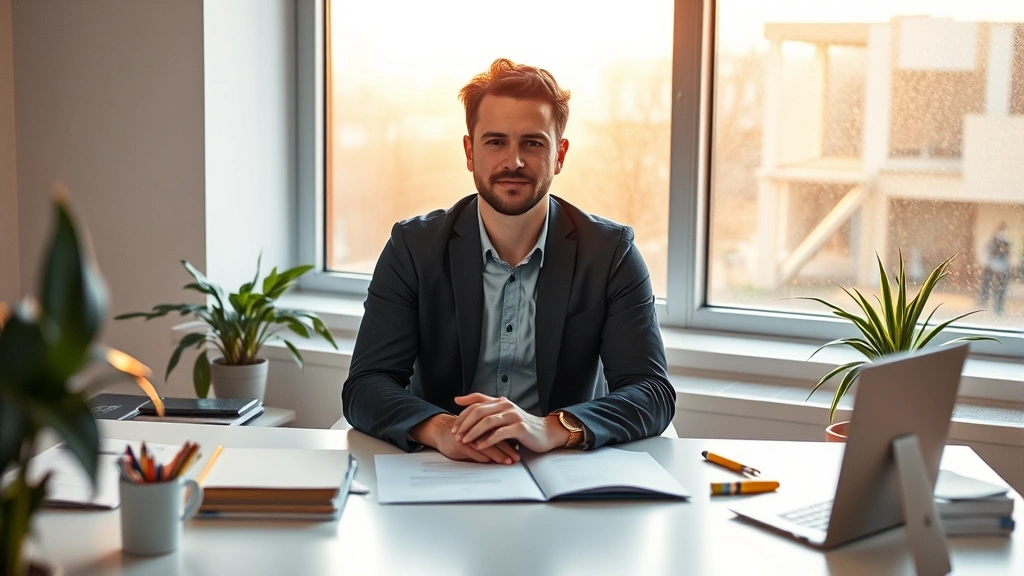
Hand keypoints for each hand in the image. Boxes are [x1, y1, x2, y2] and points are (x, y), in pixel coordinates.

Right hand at [409, 413, 519, 464]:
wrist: (442, 431)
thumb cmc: (463, 435)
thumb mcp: (477, 437)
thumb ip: (491, 441)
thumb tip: (510, 449)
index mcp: (484, 426)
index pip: (500, 435)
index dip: (511, 444)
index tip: (519, 452)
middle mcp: (477, 429)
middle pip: (495, 440)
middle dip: (507, 450)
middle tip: (516, 458)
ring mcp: (468, 436)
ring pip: (484, 445)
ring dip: (496, 454)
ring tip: (506, 461)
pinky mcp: (458, 443)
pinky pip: (470, 449)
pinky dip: (479, 455)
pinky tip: (487, 461)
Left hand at [452, 393, 568, 453]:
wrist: (546, 433)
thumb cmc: (522, 426)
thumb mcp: (503, 415)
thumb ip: (486, 410)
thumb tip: (459, 400)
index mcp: (501, 401)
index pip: (477, 402)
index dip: (463, 413)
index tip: (454, 425)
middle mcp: (506, 405)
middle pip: (479, 411)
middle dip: (465, 423)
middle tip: (456, 434)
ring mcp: (514, 416)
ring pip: (488, 421)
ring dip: (473, 432)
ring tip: (465, 441)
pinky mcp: (520, 428)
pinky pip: (500, 433)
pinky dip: (488, 440)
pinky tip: (480, 446)